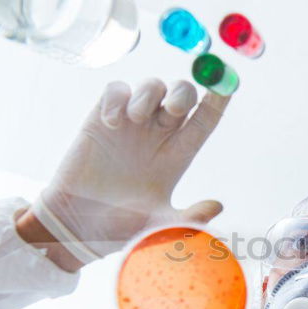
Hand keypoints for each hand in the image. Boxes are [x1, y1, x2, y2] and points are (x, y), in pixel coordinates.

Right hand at [32, 79, 229, 260]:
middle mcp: (158, 134)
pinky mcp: (101, 118)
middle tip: (173, 108)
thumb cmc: (121, 226)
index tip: (229, 82)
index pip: (206, 119)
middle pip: (182, 94)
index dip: (219, 99)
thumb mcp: (161, 224)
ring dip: (148, 94)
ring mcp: (131, 124)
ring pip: (152, 85)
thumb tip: (218, 206)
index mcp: (177, 154)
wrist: (78, 223)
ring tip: (134, 119)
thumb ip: (188, 217)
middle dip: (183, 91)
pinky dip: (117, 97)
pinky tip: (111, 122)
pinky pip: (116, 89)